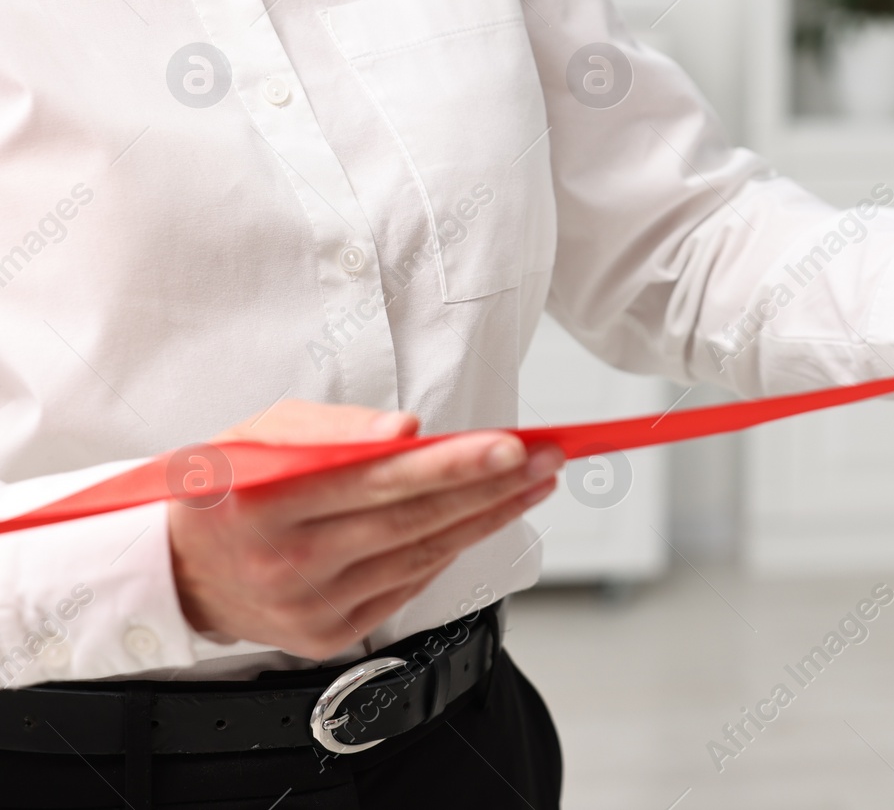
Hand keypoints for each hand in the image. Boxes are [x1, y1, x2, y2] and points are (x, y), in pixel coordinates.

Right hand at [168, 400, 561, 658]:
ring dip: (485, 517)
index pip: (377, 480)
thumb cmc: (230, 488)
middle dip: (489, 488)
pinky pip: (407, 586)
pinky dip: (448, 550)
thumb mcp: (261, 434)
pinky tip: (479, 520)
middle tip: (543, 459)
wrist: (181, 571)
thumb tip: (405, 430)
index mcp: (264, 501)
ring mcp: (308, 606)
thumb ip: (334, 426)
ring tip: (529, 483)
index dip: (450, 464)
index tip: (508, 447)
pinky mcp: (327, 635)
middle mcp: (286, 562)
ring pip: (420, 556)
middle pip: (411, 522)